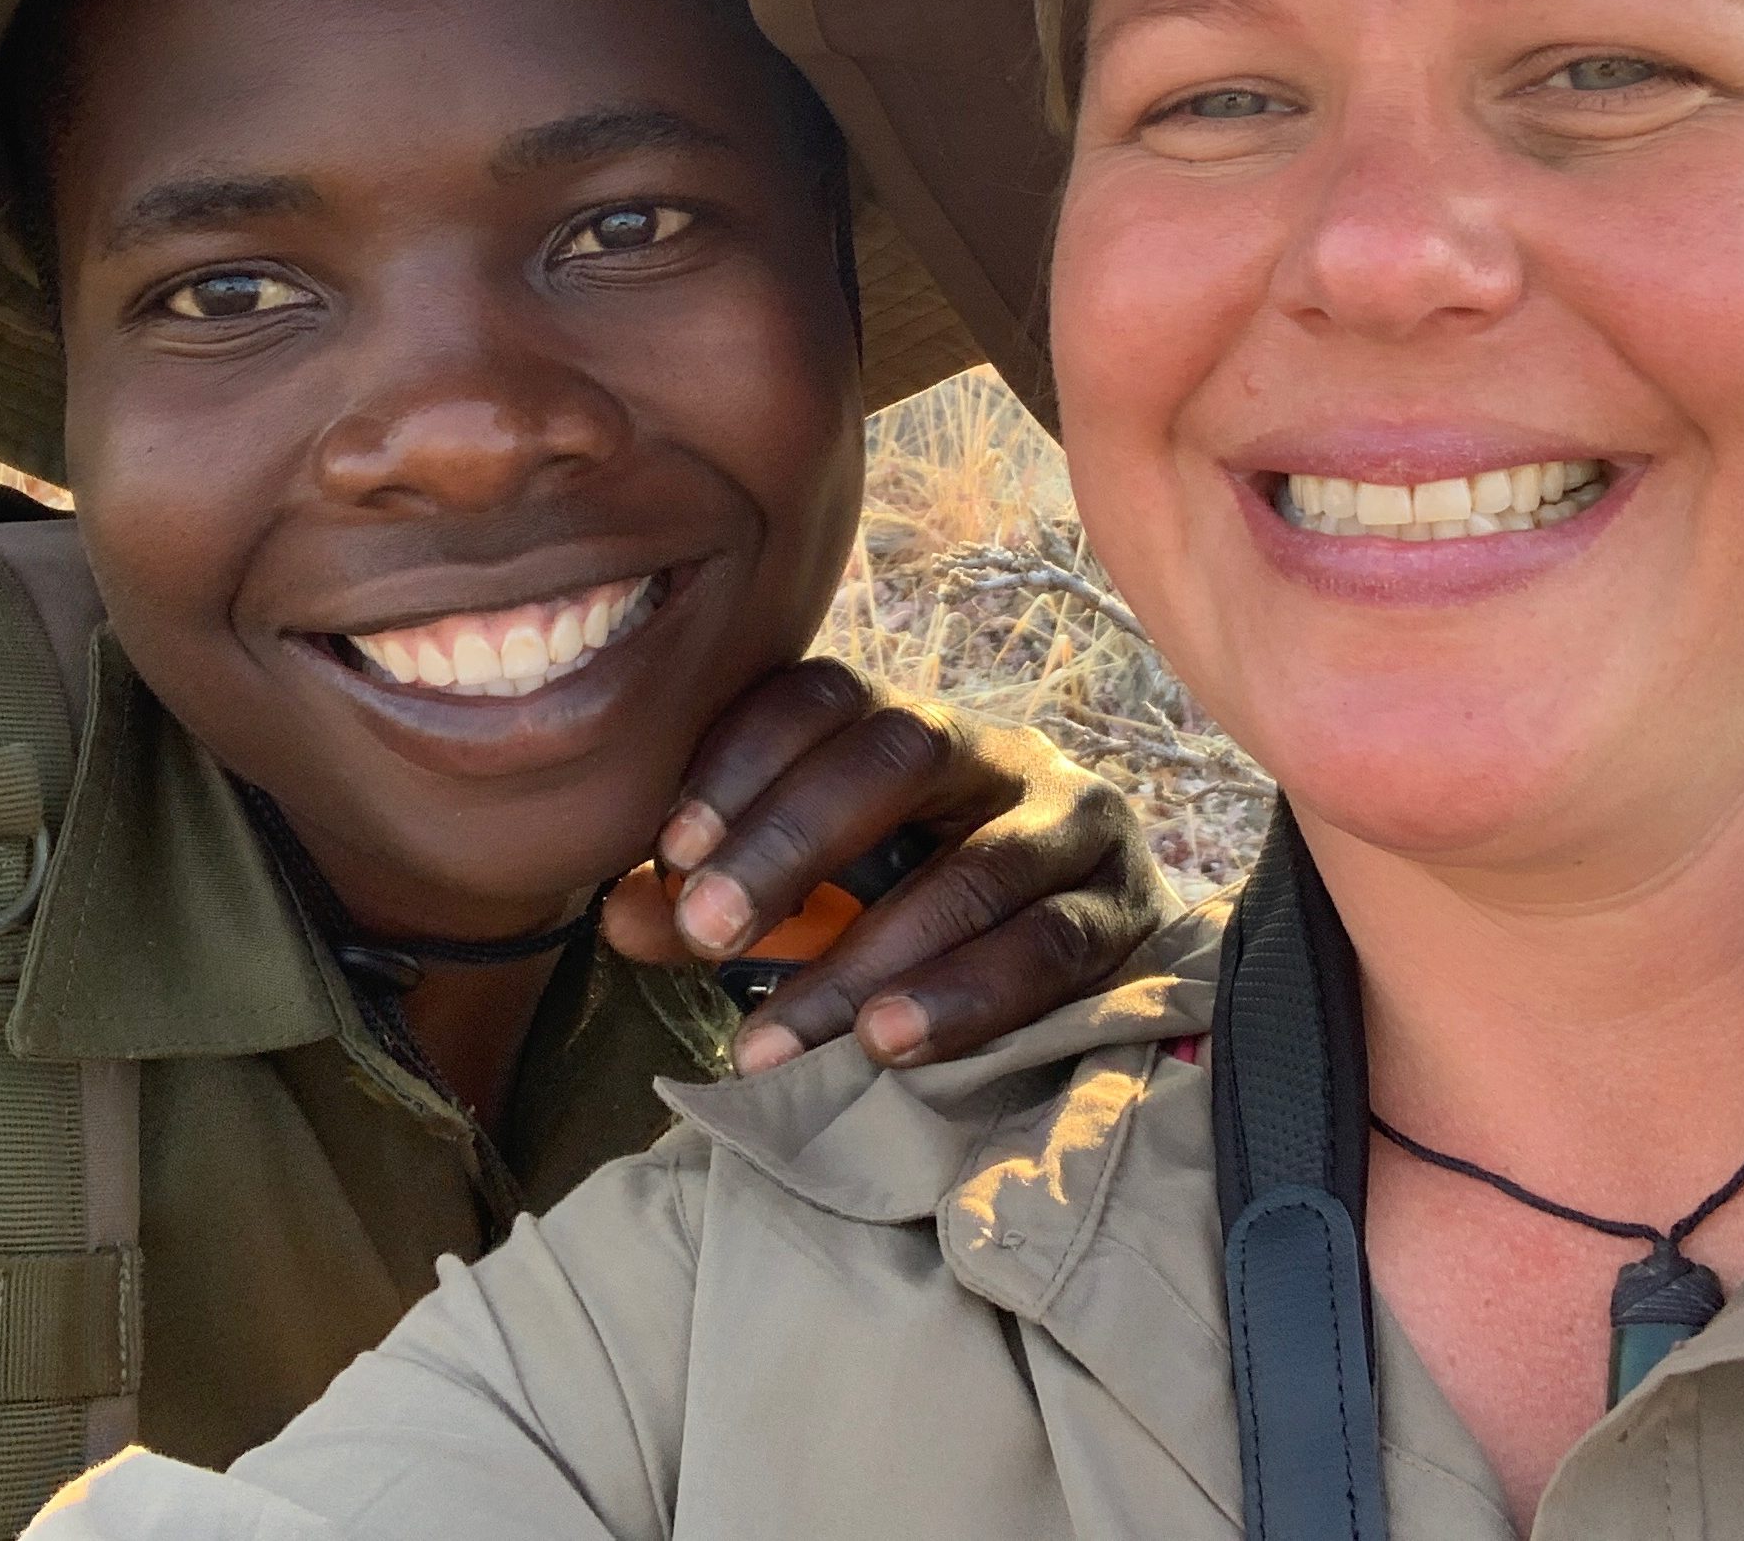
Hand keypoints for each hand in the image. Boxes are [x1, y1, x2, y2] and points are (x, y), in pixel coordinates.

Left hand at [599, 659, 1178, 1074]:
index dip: (741, 761)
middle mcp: (994, 751)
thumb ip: (728, 901)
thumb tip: (621, 915)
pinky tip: (889, 1045)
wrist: (1097, 950)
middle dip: (792, 842)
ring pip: (977, 866)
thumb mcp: (819, 898)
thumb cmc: (925, 910)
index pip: (820, 697)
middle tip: (707, 930)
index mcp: (905, 728)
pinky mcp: (1123, 908)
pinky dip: (964, 996)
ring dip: (870, 954)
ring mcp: (1073, 821)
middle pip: (897, 753)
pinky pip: (1049, 946)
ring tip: (780, 1033)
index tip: (670, 853)